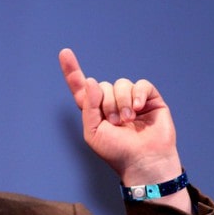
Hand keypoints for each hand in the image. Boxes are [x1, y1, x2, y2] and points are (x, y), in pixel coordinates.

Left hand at [59, 48, 189, 211]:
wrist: (143, 161)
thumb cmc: (116, 151)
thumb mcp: (92, 132)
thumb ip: (88, 106)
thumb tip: (91, 81)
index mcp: (94, 109)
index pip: (81, 87)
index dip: (72, 70)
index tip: (64, 53)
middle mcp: (111, 101)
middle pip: (102, 85)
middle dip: (106, 103)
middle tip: (114, 123)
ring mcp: (131, 99)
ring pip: (121, 83)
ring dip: (121, 102)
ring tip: (127, 121)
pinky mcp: (149, 98)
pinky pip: (141, 84)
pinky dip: (137, 95)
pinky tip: (138, 110)